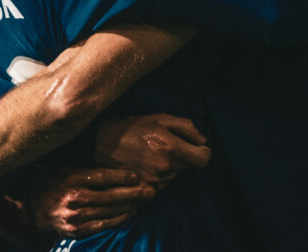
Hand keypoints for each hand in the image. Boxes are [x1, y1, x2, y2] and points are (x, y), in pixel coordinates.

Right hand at [29, 167, 154, 238]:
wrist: (36, 210)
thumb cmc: (57, 184)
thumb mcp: (69, 170)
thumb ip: (90, 169)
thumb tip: (118, 162)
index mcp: (72, 178)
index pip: (102, 176)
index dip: (122, 176)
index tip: (137, 176)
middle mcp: (75, 198)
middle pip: (111, 196)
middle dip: (134, 194)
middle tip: (151, 191)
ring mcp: (76, 216)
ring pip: (111, 211)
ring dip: (131, 207)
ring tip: (145, 201)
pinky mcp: (78, 230)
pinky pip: (104, 224)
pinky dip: (120, 219)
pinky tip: (131, 213)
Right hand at [93, 113, 210, 189]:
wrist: (103, 143)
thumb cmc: (133, 127)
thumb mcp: (161, 118)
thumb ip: (186, 127)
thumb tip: (203, 141)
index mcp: (172, 148)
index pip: (204, 159)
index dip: (203, 152)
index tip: (195, 147)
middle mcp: (166, 168)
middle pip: (189, 167)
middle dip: (183, 157)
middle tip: (166, 146)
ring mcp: (157, 181)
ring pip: (176, 175)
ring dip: (171, 166)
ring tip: (153, 154)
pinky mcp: (147, 189)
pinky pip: (164, 184)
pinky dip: (160, 175)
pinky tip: (147, 165)